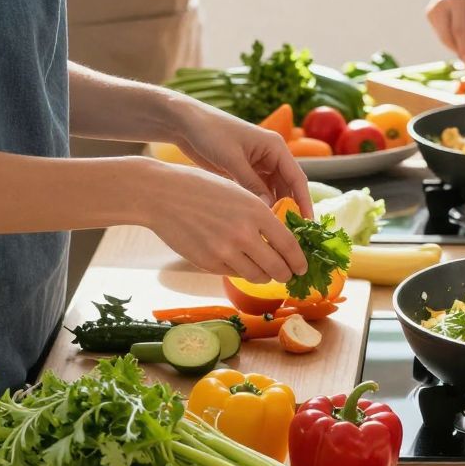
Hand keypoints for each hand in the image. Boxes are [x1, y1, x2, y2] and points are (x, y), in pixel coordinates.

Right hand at [137, 160, 309, 280]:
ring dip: (263, 275)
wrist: (163, 195)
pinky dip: (240, 271)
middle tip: (287, 274)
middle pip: (277, 268)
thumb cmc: (201, 189)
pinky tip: (238, 262)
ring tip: (264, 270)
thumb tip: (282, 239)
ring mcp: (225, 251)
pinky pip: (234, 274)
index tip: (302, 267)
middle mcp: (244, 234)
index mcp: (256, 211)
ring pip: (257, 276)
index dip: (299, 261)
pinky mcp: (208, 263)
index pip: (289, 246)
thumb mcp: (238, 193)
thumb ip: (260, 215)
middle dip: (285, 274)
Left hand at [167, 99, 313, 218]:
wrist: (185, 123)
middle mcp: (271, 156)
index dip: (304, 201)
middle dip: (290, 209)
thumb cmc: (210, 133)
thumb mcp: (232, 159)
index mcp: (275, 147)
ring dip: (275, 209)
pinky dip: (260, 205)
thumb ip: (251, 184)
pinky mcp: (245, 172)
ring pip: (274, 192)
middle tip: (290, 234)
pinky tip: (258, 222)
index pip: (297, 178)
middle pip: (288, 187)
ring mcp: (258, 165)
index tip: (308, 223)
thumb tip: (269, 210)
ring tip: (274, 231)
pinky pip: (259, 192)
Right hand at [427, 0, 464, 63]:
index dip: (463, 48)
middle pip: (447, 36)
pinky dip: (449, 35)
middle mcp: (441, 4)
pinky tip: (456, 22)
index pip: (459, 30)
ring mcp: (432, 8)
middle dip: (458, 49)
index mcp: (457, 1)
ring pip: (443, 36)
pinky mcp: (429, 13)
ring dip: (455, 41)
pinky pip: (440, 32)